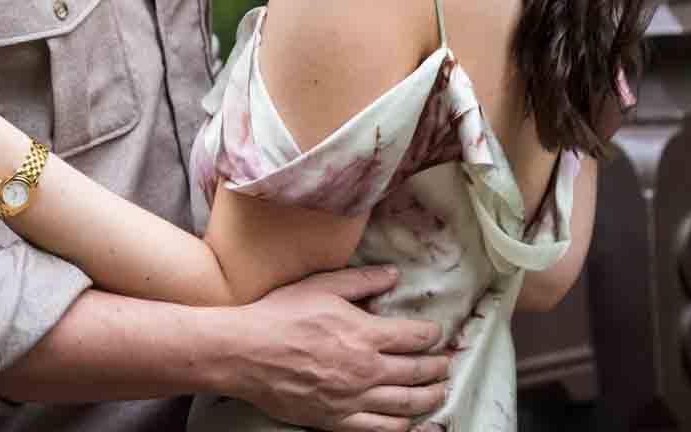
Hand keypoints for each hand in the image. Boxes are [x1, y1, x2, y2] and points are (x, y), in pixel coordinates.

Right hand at [230, 266, 449, 431]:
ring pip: (405, 403)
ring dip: (429, 397)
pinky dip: (401, 426)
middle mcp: (365, 368)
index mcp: (365, 333)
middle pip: (417, 371)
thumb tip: (393, 274)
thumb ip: (362, 281)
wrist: (244, 353)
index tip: (437, 334)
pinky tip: (408, 422)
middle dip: (438, 367)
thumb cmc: (281, 315)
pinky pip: (380, 429)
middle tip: (446, 365)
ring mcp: (353, 398)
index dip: (433, 335)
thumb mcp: (323, 286)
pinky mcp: (337, 420)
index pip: (415, 337)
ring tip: (439, 392)